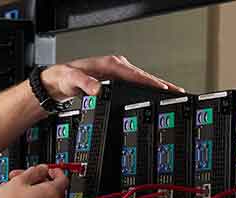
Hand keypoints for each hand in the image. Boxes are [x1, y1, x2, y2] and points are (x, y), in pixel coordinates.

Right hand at [0, 165, 67, 197]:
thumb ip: (34, 171)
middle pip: (51, 187)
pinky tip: (14, 196)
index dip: (55, 171)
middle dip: (36, 179)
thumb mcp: (20, 180)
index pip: (63, 178)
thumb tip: (42, 169)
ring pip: (42, 197)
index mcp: (52, 193)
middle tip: (23, 175)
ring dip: (30, 189)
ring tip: (13, 185)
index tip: (47, 168)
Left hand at [41, 55, 184, 101]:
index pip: (136, 74)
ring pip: (141, 79)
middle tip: (178, 93)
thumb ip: (85, 84)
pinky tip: (154, 95)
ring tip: (172, 95)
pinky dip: (146, 88)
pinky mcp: (115, 79)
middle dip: (161, 85)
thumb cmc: (65, 78)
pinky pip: (135, 83)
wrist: (57, 81)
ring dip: (156, 87)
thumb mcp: (73, 81)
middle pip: (143, 76)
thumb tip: (98, 89)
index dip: (152, 83)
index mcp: (110, 65)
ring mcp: (116, 72)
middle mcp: (115, 66)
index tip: (165, 90)